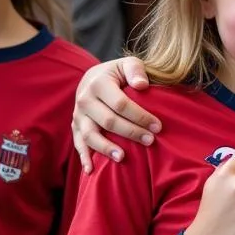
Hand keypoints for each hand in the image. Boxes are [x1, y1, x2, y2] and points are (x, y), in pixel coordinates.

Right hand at [72, 56, 157, 172]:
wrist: (93, 77)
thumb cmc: (118, 73)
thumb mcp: (127, 63)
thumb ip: (136, 70)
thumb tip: (142, 86)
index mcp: (98, 83)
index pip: (121, 104)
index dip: (140, 116)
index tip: (158, 126)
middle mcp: (84, 100)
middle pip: (108, 121)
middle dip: (131, 132)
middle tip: (150, 141)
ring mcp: (78, 115)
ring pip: (90, 135)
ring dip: (106, 148)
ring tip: (123, 157)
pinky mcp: (75, 126)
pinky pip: (78, 144)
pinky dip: (84, 157)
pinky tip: (91, 170)